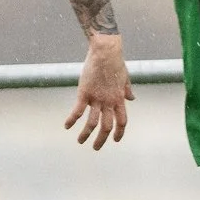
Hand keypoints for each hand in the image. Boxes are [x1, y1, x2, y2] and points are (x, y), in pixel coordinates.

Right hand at [63, 34, 132, 149]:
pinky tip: (66, 126)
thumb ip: (128, 90)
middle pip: (107, 127)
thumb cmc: (116, 63)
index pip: (122, 121)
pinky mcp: (84, 93)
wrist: (105, 52)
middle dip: (101, 140)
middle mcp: (109, 102)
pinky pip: (77, 111)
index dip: (119, 133)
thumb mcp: (125, 78)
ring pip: (92, 123)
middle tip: (96, 148)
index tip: (115, 140)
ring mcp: (96, 99)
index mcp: (119, 99)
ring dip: (86, 134)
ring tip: (80, 141)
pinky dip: (71, 120)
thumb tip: (132, 98)